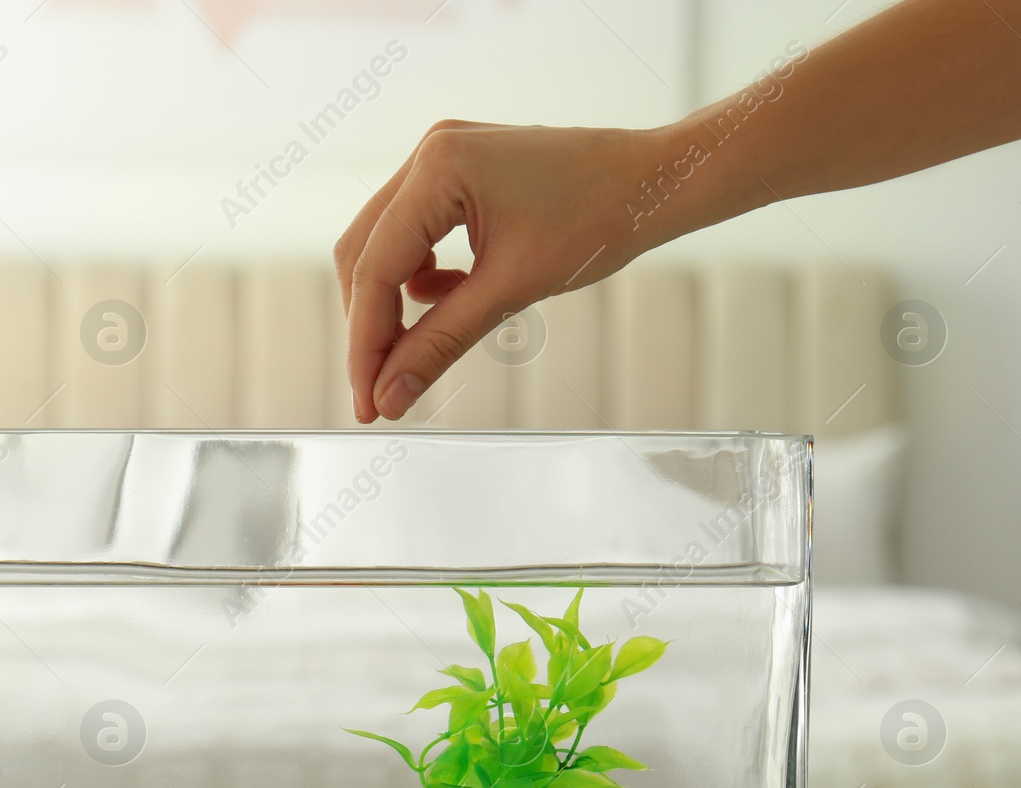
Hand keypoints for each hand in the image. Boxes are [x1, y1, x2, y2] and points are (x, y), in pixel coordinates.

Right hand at [333, 121, 673, 422]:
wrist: (656, 183)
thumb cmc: (600, 222)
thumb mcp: (511, 291)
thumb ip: (440, 344)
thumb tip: (389, 396)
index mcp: (438, 169)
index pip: (375, 270)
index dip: (365, 344)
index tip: (367, 402)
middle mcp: (429, 152)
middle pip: (364, 252)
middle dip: (370, 325)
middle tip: (379, 389)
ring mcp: (442, 156)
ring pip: (384, 243)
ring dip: (392, 301)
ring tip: (415, 349)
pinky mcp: (460, 171)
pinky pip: (415, 231)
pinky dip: (421, 274)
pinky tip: (449, 298)